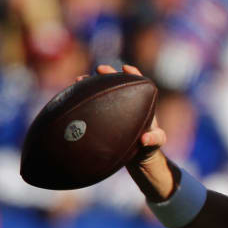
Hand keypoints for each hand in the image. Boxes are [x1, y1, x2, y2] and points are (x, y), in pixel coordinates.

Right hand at [76, 64, 174, 200]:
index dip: (133, 74)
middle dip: (108, 75)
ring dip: (92, 85)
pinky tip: (72, 100)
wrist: (138, 160)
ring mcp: (114, 112)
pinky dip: (84, 102)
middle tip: (99, 69)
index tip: (126, 68)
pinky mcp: (104, 120)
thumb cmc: (150, 149)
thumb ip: (154, 140)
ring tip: (79, 80)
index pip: (139, 84)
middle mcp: (127, 106)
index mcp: (141, 106)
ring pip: (102, 94)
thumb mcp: (156, 143)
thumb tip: (145, 138)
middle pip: (118, 84)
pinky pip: (93, 108)